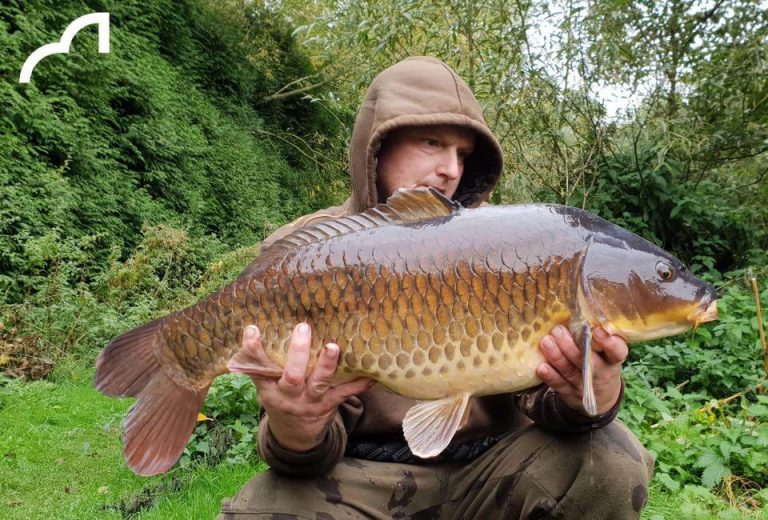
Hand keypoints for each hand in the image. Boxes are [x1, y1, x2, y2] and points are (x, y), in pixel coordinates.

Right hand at [241, 323, 372, 451]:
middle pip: (292, 376)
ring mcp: (310, 401)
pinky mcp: (329, 405)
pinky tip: (370, 375)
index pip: (258, 368)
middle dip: (298, 352)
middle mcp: (289, 396)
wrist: (295, 437)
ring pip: (319, 383)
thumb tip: (258, 328)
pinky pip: (345, 394)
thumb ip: (263, 365)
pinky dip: (359, 385)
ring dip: (327, 365)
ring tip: (333, 347)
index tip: (253, 329)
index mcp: (269, 389)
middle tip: (303, 328)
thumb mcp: (267, 387)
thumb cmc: (281, 400)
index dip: (253, 350)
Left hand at [535, 325, 625, 414]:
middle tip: (557, 330)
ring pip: (570, 371)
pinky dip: (550, 376)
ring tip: (546, 342)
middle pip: (588, 362)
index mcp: (612, 360)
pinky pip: (559, 384)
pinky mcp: (570, 393)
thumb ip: (595, 336)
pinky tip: (541, 367)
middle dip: (571, 346)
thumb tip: (577, 310)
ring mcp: (584, 385)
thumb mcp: (606, 351)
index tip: (598, 331)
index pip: (617, 352)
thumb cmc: (601, 361)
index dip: (609, 343)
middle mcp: (601, 373)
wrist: (602, 396)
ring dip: (556, 356)